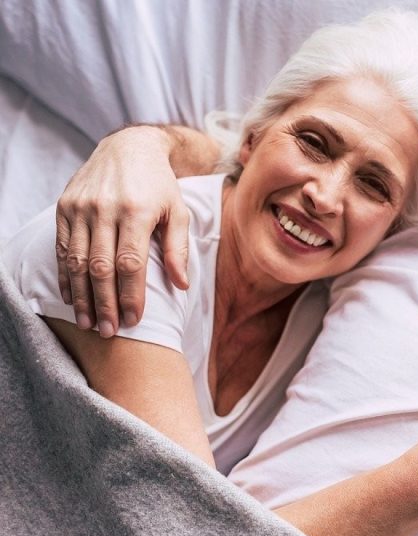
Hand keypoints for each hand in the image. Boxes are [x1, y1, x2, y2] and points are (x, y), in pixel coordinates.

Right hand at [55, 126, 190, 337]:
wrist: (129, 147)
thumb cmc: (160, 185)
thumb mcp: (178, 211)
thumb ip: (178, 248)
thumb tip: (180, 285)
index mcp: (136, 211)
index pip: (130, 263)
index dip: (131, 295)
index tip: (133, 320)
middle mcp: (104, 209)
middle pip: (100, 266)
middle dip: (105, 303)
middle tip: (110, 332)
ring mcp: (80, 208)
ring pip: (77, 260)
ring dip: (82, 296)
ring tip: (89, 323)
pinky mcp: (65, 207)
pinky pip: (62, 247)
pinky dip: (66, 275)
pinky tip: (72, 297)